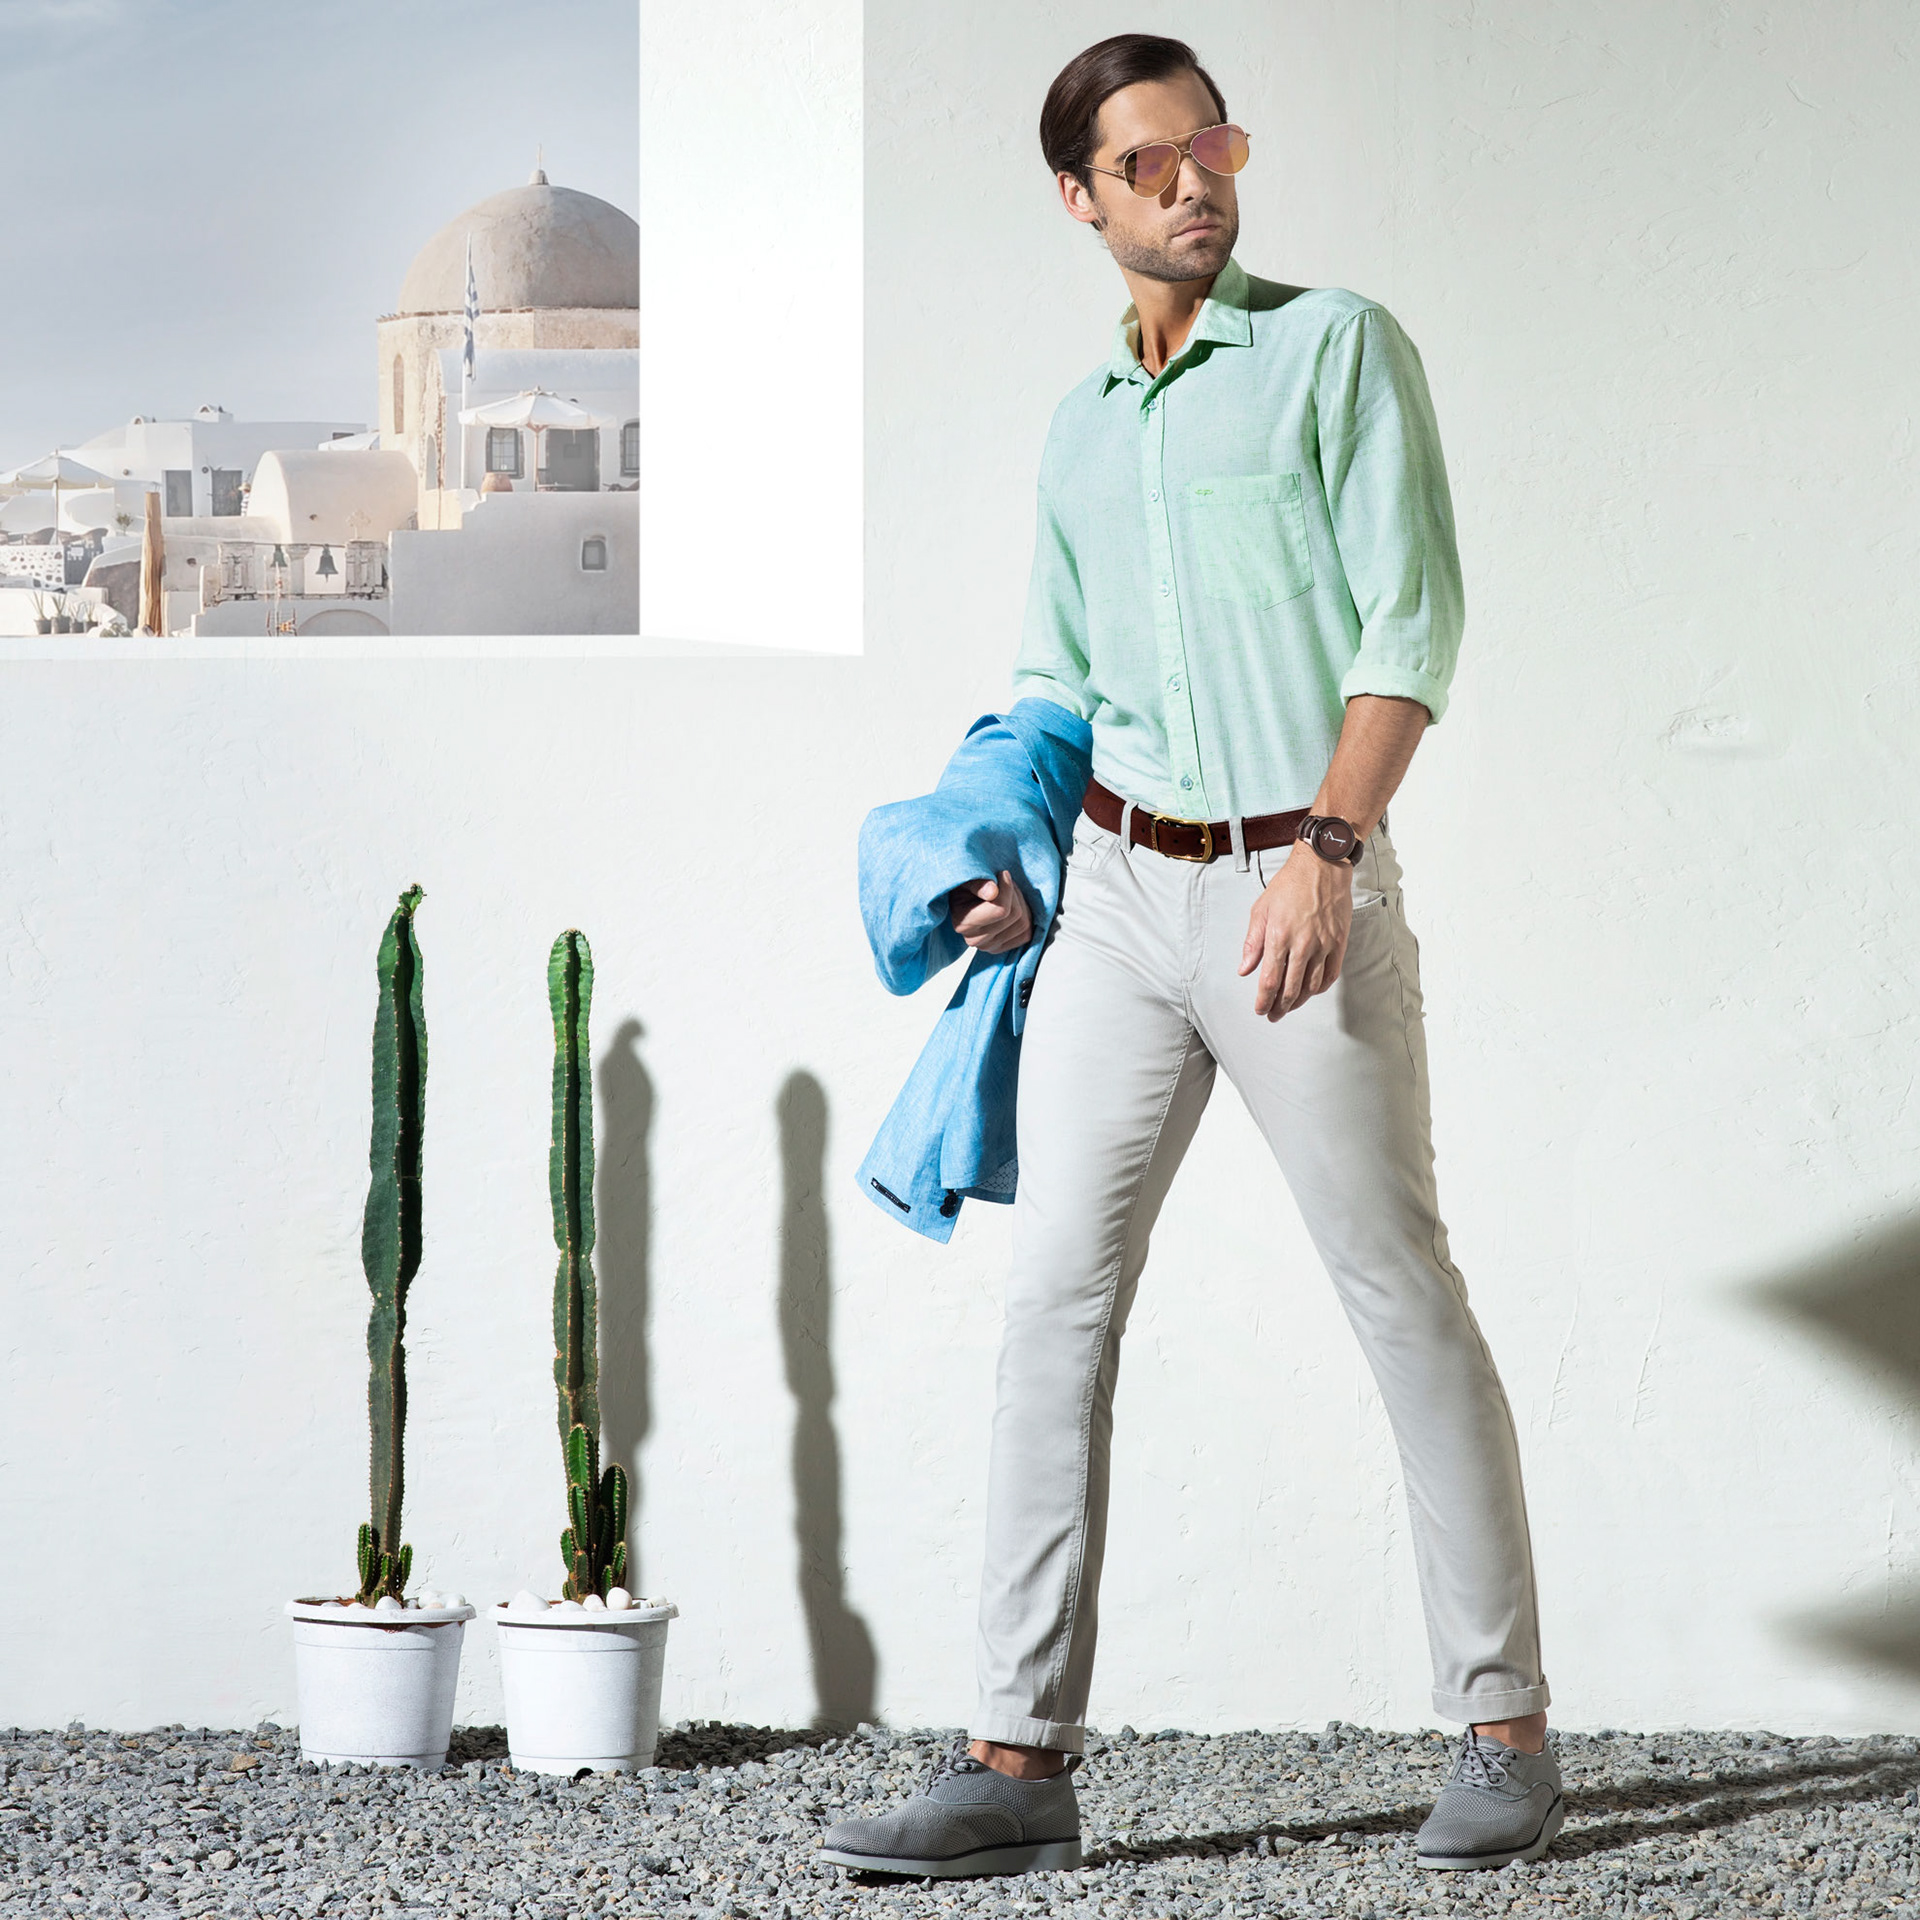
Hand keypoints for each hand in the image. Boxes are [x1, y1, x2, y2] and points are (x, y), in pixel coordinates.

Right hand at [949, 869, 1031, 953]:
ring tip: (1006, 894)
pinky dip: (1024, 917)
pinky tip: (1011, 906)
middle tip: (1003, 883)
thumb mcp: (966, 879)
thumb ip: (978, 883)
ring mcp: (989, 947)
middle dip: (1013, 894)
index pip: (1001, 910)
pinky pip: (1026, 933)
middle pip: (1015, 915)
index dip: (1007, 888)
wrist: (964, 898)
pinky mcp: (1002, 948)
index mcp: (963, 923)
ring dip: (1020, 903)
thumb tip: (992, 892)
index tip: (1002, 875)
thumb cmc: (964, 886)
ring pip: (1023, 924)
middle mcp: (975, 940)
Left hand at [1238, 847, 1351, 1018]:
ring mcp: (1323, 944)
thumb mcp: (1261, 910)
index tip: (1260, 1009)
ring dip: (1299, 1001)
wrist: (1321, 867)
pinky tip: (1312, 991)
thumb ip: (1252, 943)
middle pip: (1290, 988)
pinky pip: (1331, 974)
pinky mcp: (1339, 942)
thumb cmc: (1289, 885)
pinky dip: (1321, 987)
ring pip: (1311, 985)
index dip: (1264, 1000)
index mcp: (1279, 937)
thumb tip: (1244, 970)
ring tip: (1290, 1006)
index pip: (1270, 980)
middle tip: (1273, 1015)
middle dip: (1279, 1007)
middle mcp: (1302, 944)